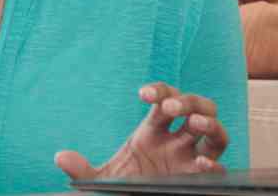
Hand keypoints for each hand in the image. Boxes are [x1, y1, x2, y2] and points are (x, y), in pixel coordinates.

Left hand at [55, 82, 229, 181]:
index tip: (143, 95)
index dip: (159, 91)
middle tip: (171, 108)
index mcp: (153, 131)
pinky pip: (217, 167)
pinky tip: (204, 164)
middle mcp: (176, 141)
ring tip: (196, 124)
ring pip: (214, 131)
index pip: (164, 99)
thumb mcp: (99, 179)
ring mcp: (191, 159)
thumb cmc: (120, 188)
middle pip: (195, 107)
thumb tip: (61, 158)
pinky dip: (215, 164)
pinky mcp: (198, 180)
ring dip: (209, 123)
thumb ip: (81, 170)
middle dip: (188, 102)